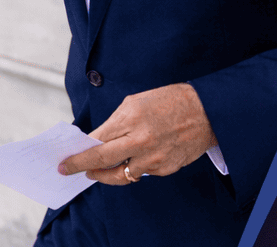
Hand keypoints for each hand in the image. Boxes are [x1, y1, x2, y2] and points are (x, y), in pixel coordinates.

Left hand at [58, 83, 216, 184]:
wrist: (210, 110)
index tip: (66, 162)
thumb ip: (116, 122)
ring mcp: (154, 158)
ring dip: (105, 174)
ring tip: (98, 171)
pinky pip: (142, 173)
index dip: (78, 155)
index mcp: (132, 119)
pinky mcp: (165, 168)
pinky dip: (136, 166)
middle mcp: (141, 141)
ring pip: (120, 175)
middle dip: (81, 167)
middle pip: (101, 162)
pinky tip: (138, 158)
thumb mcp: (139, 101)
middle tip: (69, 170)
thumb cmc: (173, 100)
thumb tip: (96, 140)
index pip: (95, 143)